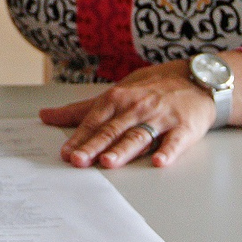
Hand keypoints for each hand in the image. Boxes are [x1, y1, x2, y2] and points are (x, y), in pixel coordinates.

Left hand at [38, 60, 214, 168]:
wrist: (196, 79)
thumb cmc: (151, 88)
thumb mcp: (116, 93)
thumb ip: (81, 109)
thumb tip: (46, 116)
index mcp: (117, 99)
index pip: (94, 121)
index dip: (79, 138)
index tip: (66, 154)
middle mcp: (136, 108)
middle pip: (113, 130)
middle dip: (94, 146)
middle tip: (79, 161)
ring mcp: (160, 118)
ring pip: (139, 135)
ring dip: (123, 149)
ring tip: (108, 162)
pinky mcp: (184, 127)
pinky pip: (175, 141)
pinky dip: (167, 151)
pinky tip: (158, 161)